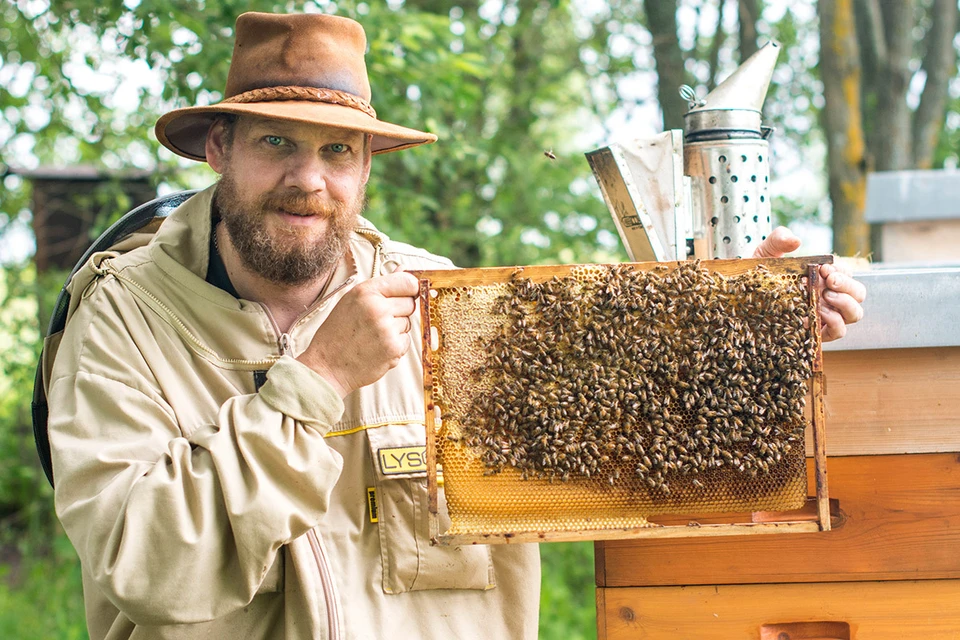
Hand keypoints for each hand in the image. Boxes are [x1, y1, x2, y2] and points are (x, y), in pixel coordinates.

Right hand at [298, 271, 418, 397]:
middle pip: (410, 302)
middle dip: (400, 310)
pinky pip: (406, 340)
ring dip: (396, 329)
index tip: (407, 293)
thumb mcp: (352, 301)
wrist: (327, 366)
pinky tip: (377, 347)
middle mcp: (378, 308)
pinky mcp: (393, 349)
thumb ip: (381, 285)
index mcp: (365, 292)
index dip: (410, 288)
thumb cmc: (337, 333)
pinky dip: (395, 345)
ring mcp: (387, 330)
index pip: (407, 281)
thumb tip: (404, 269)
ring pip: (408, 323)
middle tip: (378, 320)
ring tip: (373, 335)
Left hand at [753, 227, 865, 341]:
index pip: (848, 274)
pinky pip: (837, 332)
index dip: (842, 271)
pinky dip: (834, 323)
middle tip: (828, 280)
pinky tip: (818, 313)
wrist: (742, 293)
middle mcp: (829, 296)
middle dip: (848, 286)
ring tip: (825, 296)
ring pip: (854, 314)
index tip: (824, 269)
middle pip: (858, 294)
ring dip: (845, 304)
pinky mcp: (815, 332)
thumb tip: (796, 241)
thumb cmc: (760, 273)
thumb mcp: (767, 251)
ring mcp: (825, 315)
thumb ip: (780, 239)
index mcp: (824, 277)